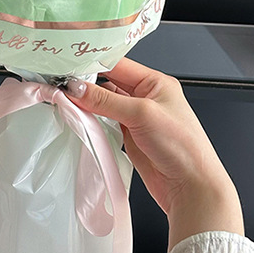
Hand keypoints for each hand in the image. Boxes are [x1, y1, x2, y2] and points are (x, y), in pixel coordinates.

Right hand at [65, 57, 243, 249]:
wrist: (191, 188)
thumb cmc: (183, 147)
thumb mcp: (142, 114)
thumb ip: (106, 100)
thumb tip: (76, 88)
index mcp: (155, 82)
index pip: (118, 64)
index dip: (93, 64)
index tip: (68, 68)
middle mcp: (146, 96)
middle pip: (108, 81)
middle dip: (86, 83)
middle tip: (62, 85)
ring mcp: (136, 116)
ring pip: (103, 101)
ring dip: (86, 101)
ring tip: (67, 100)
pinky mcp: (128, 134)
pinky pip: (103, 119)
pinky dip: (90, 118)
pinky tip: (79, 117)